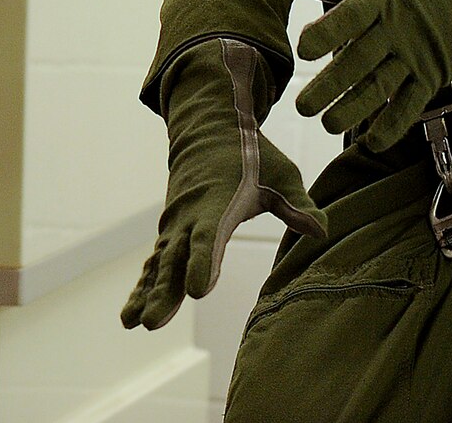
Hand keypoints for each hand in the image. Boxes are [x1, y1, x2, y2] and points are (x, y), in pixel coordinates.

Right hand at [122, 39, 324, 330]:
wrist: (208, 129)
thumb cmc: (251, 156)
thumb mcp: (282, 174)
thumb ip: (298, 205)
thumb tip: (321, 231)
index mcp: (218, 204)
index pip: (209, 238)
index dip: (203, 263)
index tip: (197, 290)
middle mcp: (190, 217)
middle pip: (176, 259)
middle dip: (165, 292)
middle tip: (152, 322)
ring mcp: (176, 225)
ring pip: (160, 264)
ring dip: (147, 293)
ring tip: (133, 322)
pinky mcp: (171, 231)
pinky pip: (154, 262)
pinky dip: (143, 285)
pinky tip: (130, 313)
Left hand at [293, 0, 451, 152]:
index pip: (351, 15)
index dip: (327, 33)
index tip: (304, 50)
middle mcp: (398, 28)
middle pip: (359, 59)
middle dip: (330, 85)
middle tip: (302, 107)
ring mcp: (417, 55)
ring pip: (381, 86)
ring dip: (354, 109)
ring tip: (328, 124)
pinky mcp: (434, 75)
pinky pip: (412, 103)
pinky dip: (393, 124)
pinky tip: (372, 140)